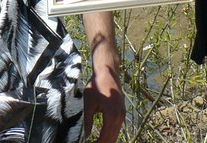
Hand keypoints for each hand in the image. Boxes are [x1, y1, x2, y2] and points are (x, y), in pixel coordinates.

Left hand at [81, 9, 125, 142]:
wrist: (107, 71)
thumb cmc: (96, 85)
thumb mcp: (88, 103)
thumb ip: (86, 122)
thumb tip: (83, 137)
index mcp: (112, 115)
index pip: (105, 138)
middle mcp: (120, 117)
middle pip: (111, 140)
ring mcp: (122, 115)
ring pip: (114, 136)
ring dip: (105, 141)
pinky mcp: (121, 113)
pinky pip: (115, 129)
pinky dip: (108, 136)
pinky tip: (100, 138)